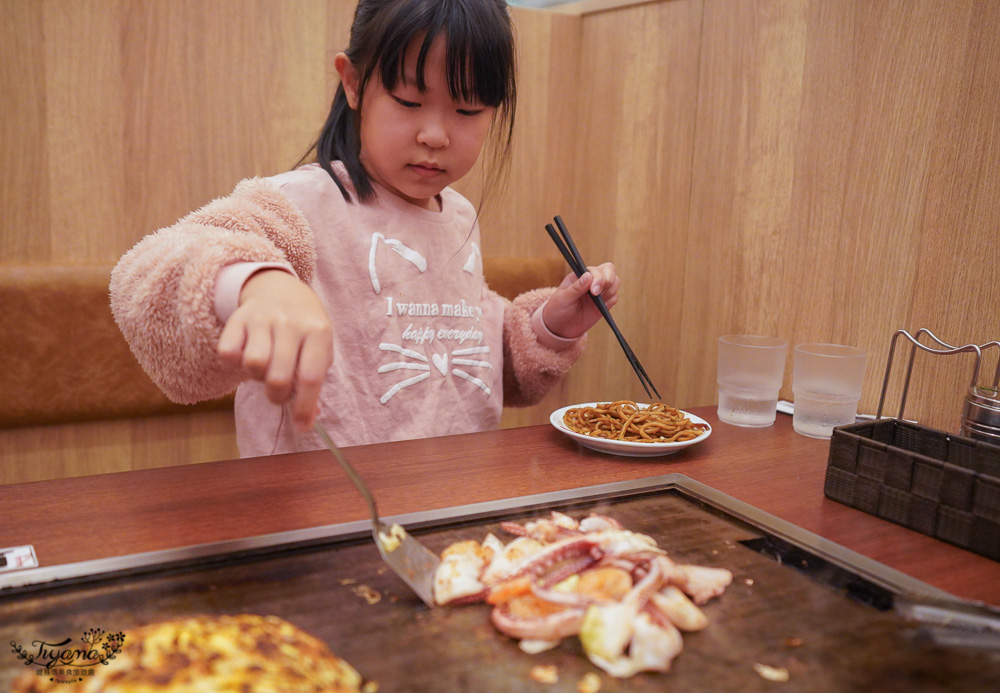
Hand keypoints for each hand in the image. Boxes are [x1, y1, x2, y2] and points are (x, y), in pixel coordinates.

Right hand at [218, 269, 332, 430]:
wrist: (279, 287)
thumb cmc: (304, 326)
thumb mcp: (320, 346)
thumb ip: (315, 379)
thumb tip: (309, 418)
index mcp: (318, 331)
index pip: (311, 377)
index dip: (305, 407)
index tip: (301, 427)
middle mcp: (290, 323)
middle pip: (278, 377)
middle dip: (277, 396)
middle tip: (279, 393)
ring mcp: (262, 319)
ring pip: (253, 365)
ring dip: (256, 378)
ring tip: (264, 369)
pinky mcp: (238, 318)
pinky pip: (227, 352)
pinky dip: (234, 363)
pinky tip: (246, 356)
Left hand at [540, 262, 619, 339]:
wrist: (560, 327)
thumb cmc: (558, 309)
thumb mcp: (564, 298)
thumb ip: (576, 287)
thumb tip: (588, 275)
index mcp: (580, 275)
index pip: (596, 269)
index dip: (598, 278)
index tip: (593, 291)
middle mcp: (591, 280)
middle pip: (609, 271)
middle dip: (608, 281)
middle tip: (597, 294)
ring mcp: (599, 291)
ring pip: (615, 283)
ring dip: (609, 291)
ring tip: (597, 302)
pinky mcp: (604, 303)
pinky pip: (614, 298)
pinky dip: (610, 302)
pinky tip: (600, 308)